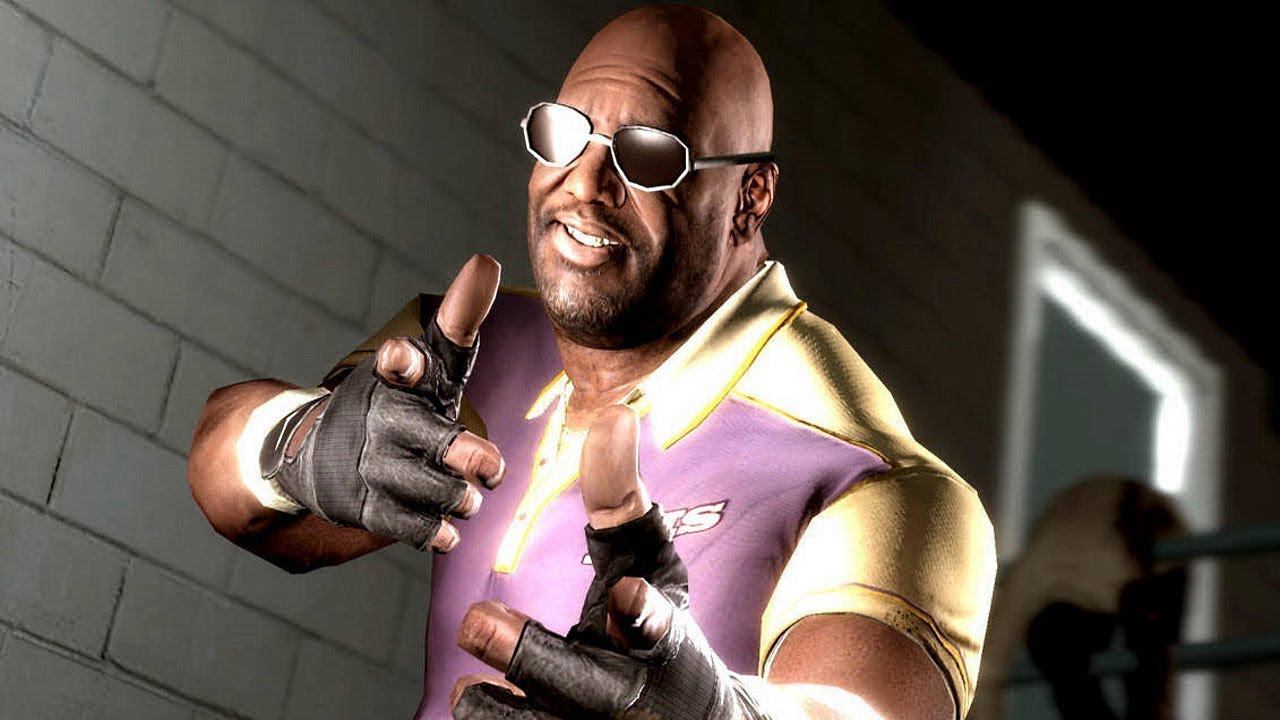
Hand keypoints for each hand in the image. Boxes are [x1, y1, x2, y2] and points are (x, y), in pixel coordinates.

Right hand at [266, 255, 505, 550]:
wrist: (318, 451)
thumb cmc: (396, 401)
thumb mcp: (427, 362)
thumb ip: (459, 321)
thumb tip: (486, 261)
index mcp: (399, 379)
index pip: (405, 361)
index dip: (406, 360)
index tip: (403, 357)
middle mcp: (385, 419)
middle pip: (429, 439)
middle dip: (464, 454)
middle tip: (490, 467)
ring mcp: (373, 465)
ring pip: (426, 488)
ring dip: (457, 496)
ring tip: (471, 497)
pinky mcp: (364, 505)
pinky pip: (405, 525)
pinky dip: (432, 530)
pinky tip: (450, 532)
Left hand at [452, 407, 757, 718]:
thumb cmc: (655, 624)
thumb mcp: (649, 560)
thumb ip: (623, 496)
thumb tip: (613, 413)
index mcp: (658, 639)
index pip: (654, 626)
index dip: (642, 615)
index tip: (627, 597)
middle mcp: (627, 693)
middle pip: (574, 685)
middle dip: (527, 656)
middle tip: (477, 621)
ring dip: (494, 707)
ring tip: (467, 684)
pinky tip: (472, 695)